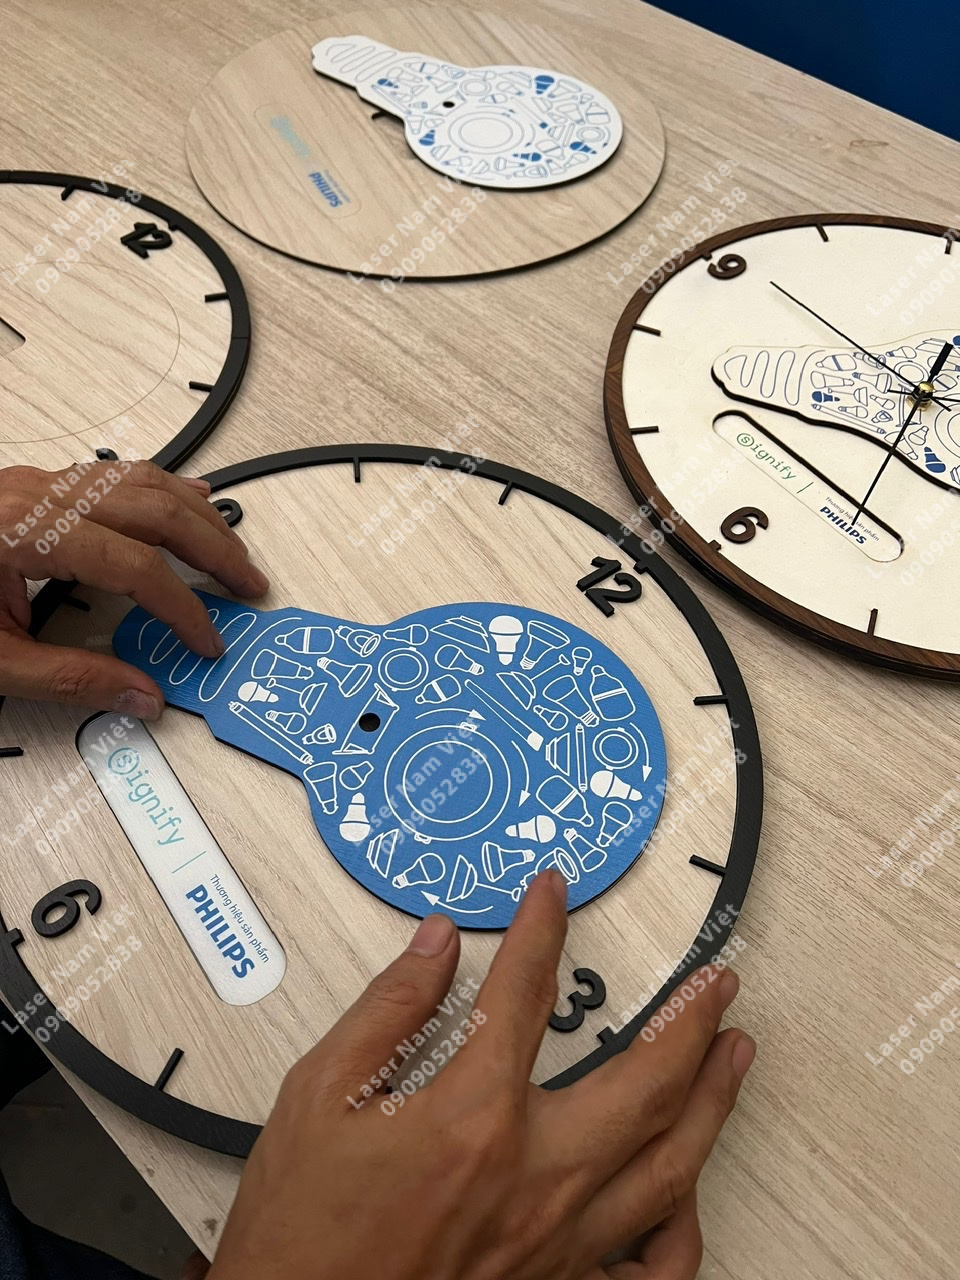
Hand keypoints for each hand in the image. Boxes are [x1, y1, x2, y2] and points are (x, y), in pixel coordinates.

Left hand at [0, 460, 268, 715]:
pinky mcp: (37, 486)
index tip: (204, 640)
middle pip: (154, 511)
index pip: (134, 566)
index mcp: (23, 533)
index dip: (181, 606)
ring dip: (198, 516)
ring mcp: (38, 484)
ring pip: (143, 481)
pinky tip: (193, 498)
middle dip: (212, 550)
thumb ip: (70, 680)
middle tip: (248, 584)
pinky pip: (118, 473)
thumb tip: (141, 696)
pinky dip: (165, 488)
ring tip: (231, 551)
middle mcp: (36, 496)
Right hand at [209, 872, 753, 1279]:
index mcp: (473, 1116)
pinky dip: (685, 1225)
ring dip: (715, 1099)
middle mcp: (535, 1177)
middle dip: (691, 1020)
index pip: (526, 993)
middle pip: (646, 1082)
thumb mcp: (318, 1096)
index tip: (554, 893)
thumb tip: (438, 942)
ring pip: (671, 1165)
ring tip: (737, 1052)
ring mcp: (559, 1242)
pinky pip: (653, 1269)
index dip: (543, 929)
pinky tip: (693, 1187)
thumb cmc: (301, 1229)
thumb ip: (389, 1009)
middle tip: (717, 981)